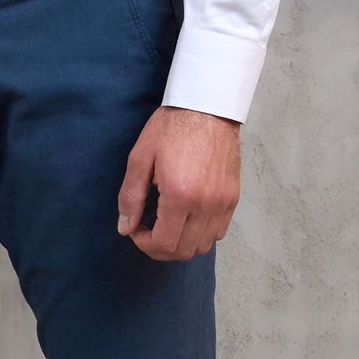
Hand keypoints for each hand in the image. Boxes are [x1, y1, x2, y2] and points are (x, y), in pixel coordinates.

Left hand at [115, 105, 239, 260]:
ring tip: (167, 224)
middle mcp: (206, 204)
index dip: (144, 244)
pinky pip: (219, 231)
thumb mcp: (141, 158)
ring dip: (181, 243)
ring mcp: (223, 203)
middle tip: (147, 231)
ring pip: (203, 245)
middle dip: (160, 248)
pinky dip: (201, 233)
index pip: (164, 243)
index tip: (135, 229)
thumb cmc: (172, 128)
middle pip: (184, 251)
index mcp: (180, 195)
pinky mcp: (233, 197)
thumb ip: (131, 196)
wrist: (207, 107)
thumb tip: (125, 227)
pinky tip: (187, 216)